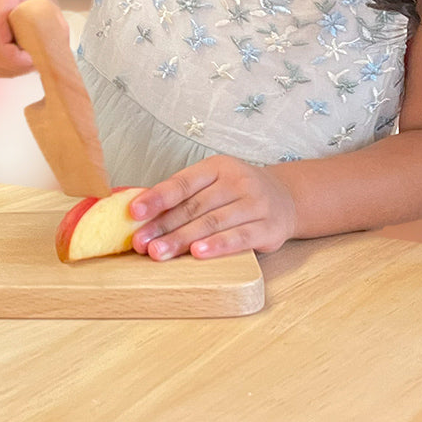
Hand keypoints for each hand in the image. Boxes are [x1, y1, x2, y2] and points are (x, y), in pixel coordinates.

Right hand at [0, 0, 55, 76]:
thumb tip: (57, 59)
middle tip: (37, 51)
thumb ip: (53, 30)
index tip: (36, 54)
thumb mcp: (46, 2)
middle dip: (21, 64)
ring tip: (28, 44)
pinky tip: (17, 44)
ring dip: (16, 64)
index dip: (18, 60)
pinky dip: (8, 60)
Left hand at [129, 155, 297, 259]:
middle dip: (163, 226)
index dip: (157, 197)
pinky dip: (217, 246)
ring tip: (159, 252)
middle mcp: (237, 181)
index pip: (182, 183)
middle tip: (140, 243)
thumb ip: (183, 196)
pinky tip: (198, 253)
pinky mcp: (269, 227)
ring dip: (183, 239)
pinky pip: (240, 238)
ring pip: (213, 222)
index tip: (134, 212)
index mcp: (217, 167)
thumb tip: (142, 216)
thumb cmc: (237, 194)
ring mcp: (255, 203)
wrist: (287, 198)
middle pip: (194, 206)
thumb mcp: (213, 184)